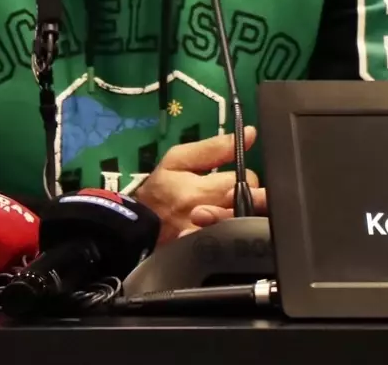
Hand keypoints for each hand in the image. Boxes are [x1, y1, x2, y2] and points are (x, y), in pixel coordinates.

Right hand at [134, 126, 266, 244]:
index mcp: (198, 191)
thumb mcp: (178, 159)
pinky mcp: (208, 253)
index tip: (234, 177)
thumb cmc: (160, 188)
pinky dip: (235, 236)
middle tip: (234, 197)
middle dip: (249, 199)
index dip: (245, 177)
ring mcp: (208, 241)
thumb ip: (214, 147)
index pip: (245, 182)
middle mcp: (205, 219)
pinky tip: (228, 231)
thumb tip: (250, 133)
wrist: (137, 225)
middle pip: (250, 207)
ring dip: (242, 216)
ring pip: (244, 227)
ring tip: (229, 212)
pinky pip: (233, 245)